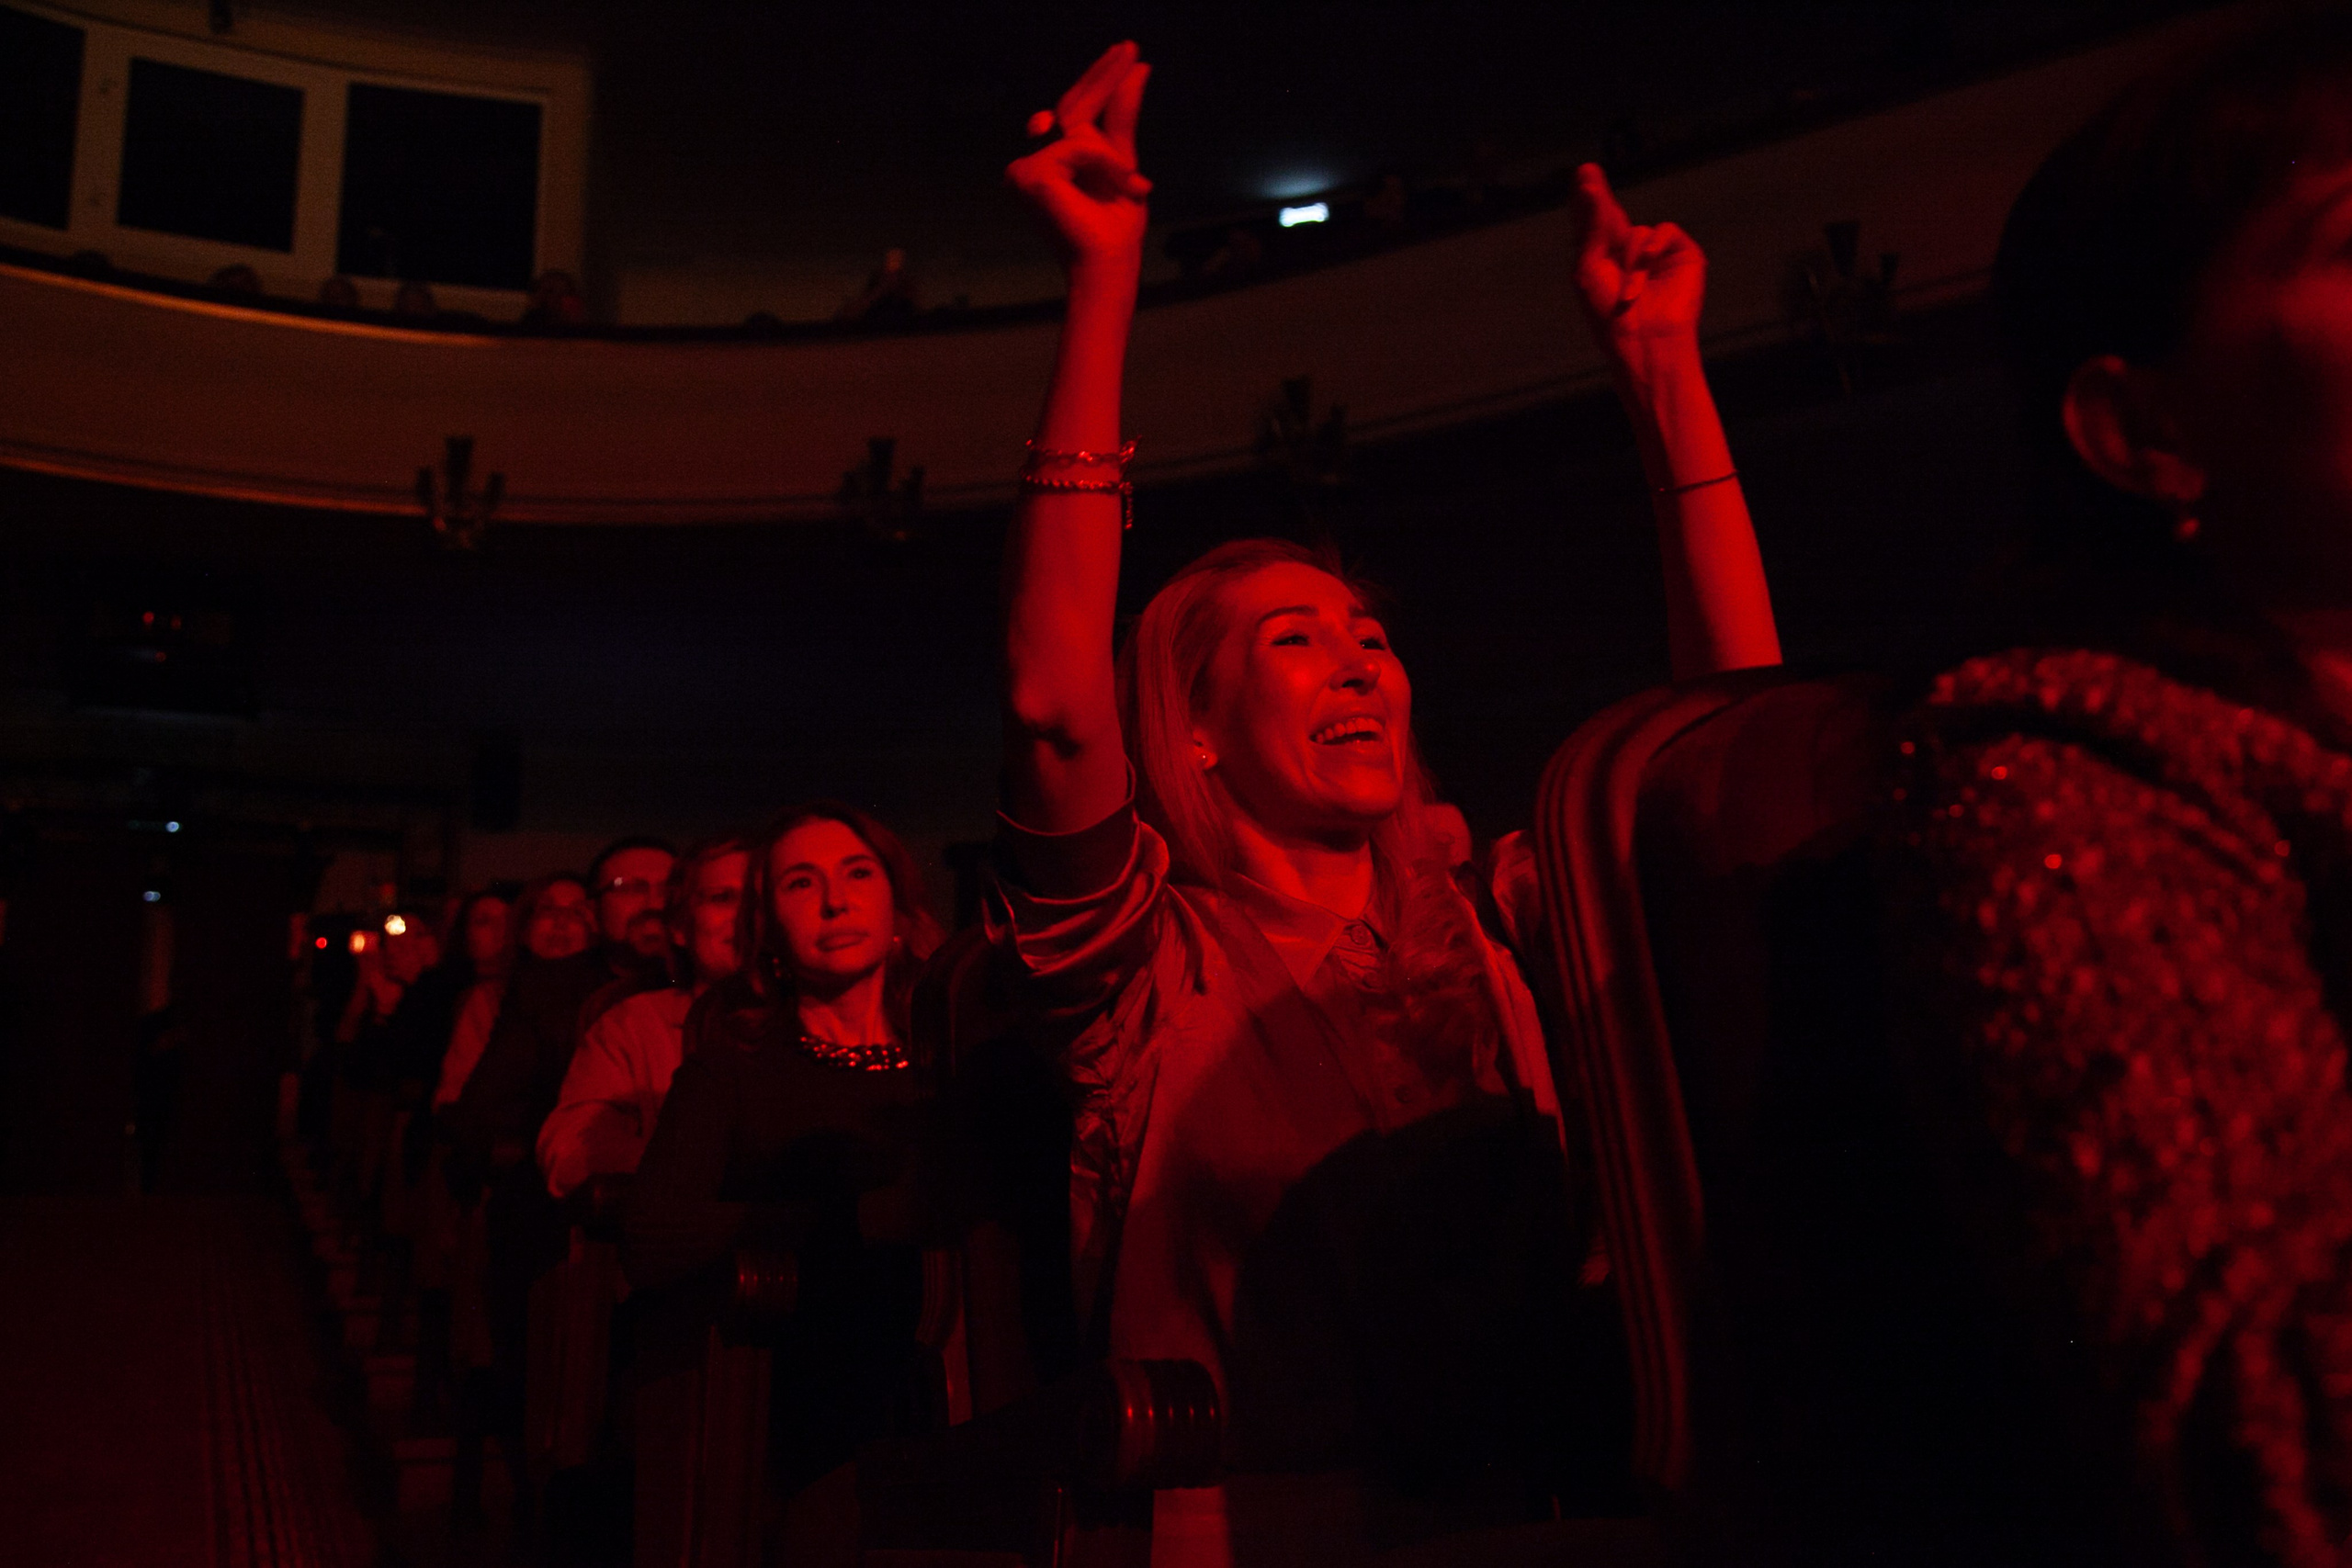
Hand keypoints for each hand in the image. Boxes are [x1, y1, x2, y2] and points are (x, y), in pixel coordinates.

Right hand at [1005, 42, 1152, 268]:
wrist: (1109, 261)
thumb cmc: (1116, 225)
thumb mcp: (1124, 161)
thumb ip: (1123, 117)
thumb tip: (1139, 67)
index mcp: (1058, 159)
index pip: (1075, 108)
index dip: (1098, 79)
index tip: (1125, 52)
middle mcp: (1037, 160)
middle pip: (1071, 106)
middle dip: (1102, 76)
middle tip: (1129, 46)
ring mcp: (1027, 168)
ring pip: (1078, 131)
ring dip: (1113, 158)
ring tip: (1134, 186)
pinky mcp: (1028, 175)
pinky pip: (1076, 147)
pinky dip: (1103, 165)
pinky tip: (1118, 187)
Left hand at [1571, 163, 1704, 350]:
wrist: (1643, 341)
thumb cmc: (1610, 314)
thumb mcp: (1591, 267)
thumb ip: (1591, 225)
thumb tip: (1589, 181)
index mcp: (1601, 260)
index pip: (1593, 223)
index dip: (1585, 199)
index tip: (1580, 174)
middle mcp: (1627, 254)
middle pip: (1610, 215)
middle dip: (1597, 196)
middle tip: (1585, 171)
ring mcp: (1655, 254)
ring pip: (1636, 231)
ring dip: (1630, 259)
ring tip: (1630, 293)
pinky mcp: (1681, 255)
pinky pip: (1665, 231)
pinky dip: (1655, 246)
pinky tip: (1649, 263)